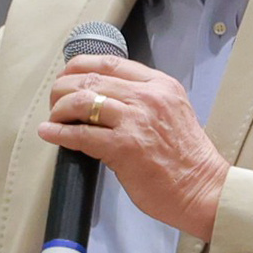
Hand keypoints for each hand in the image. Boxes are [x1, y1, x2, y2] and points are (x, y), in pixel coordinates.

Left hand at [39, 54, 228, 239]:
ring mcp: (136, 120)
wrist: (203, 190)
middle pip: (90, 79)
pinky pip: (80, 134)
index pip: (109, 62)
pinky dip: (59, 132)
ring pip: (82, 101)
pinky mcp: (124, 147)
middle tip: (55, 102)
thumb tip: (102, 100)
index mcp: (160, 84)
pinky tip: (49, 133)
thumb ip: (143, 100)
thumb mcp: (171, 112)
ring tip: (54, 119)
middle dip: (64, 88)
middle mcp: (148, 96)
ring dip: (59, 109)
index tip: (67, 78)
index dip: (79, 67)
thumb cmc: (187, 159)